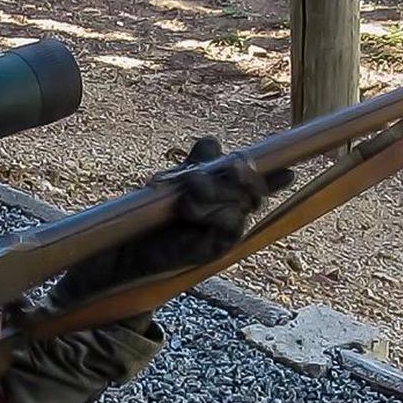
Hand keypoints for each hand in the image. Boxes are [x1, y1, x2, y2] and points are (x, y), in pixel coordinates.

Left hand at [49, 137, 293, 306]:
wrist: (112, 258)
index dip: (274, 175)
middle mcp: (225, 216)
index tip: (290, 168)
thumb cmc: (139, 221)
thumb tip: (214, 143)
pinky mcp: (208, 252)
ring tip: (190, 191)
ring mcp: (218, 236)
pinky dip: (211, 214)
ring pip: (240, 208)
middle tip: (228, 167)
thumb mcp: (167, 185)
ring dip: (219, 193)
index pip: (254, 184)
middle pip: (254, 192)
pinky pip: (225, 229)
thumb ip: (193, 166)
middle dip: (243, 175)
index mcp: (218, 197)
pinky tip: (189, 209)